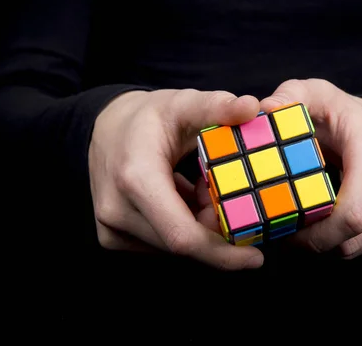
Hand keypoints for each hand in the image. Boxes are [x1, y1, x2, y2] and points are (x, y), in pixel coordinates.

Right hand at [89, 89, 264, 269]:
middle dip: (217, 229)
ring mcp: (111, 227)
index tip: (255, 258)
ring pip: (174, 245)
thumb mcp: (185, 104)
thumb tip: (252, 107)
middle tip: (232, 198)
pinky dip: (183, 224)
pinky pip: (161, 242)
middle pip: (183, 243)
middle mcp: (117, 210)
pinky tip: (185, 197)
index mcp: (135, 179)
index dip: (221, 253)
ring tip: (201, 187)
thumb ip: (218, 107)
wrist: (106, 127)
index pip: (183, 236)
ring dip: (200, 224)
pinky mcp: (112, 236)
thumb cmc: (149, 116)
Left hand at [261, 79, 361, 257]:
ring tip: (310, 220)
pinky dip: (348, 240)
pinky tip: (334, 218)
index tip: (288, 229)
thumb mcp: (317, 94)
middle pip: (351, 240)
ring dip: (330, 243)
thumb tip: (267, 109)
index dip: (314, 235)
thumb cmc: (346, 113)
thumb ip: (290, 96)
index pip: (351, 217)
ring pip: (360, 248)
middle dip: (314, 241)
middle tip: (290, 229)